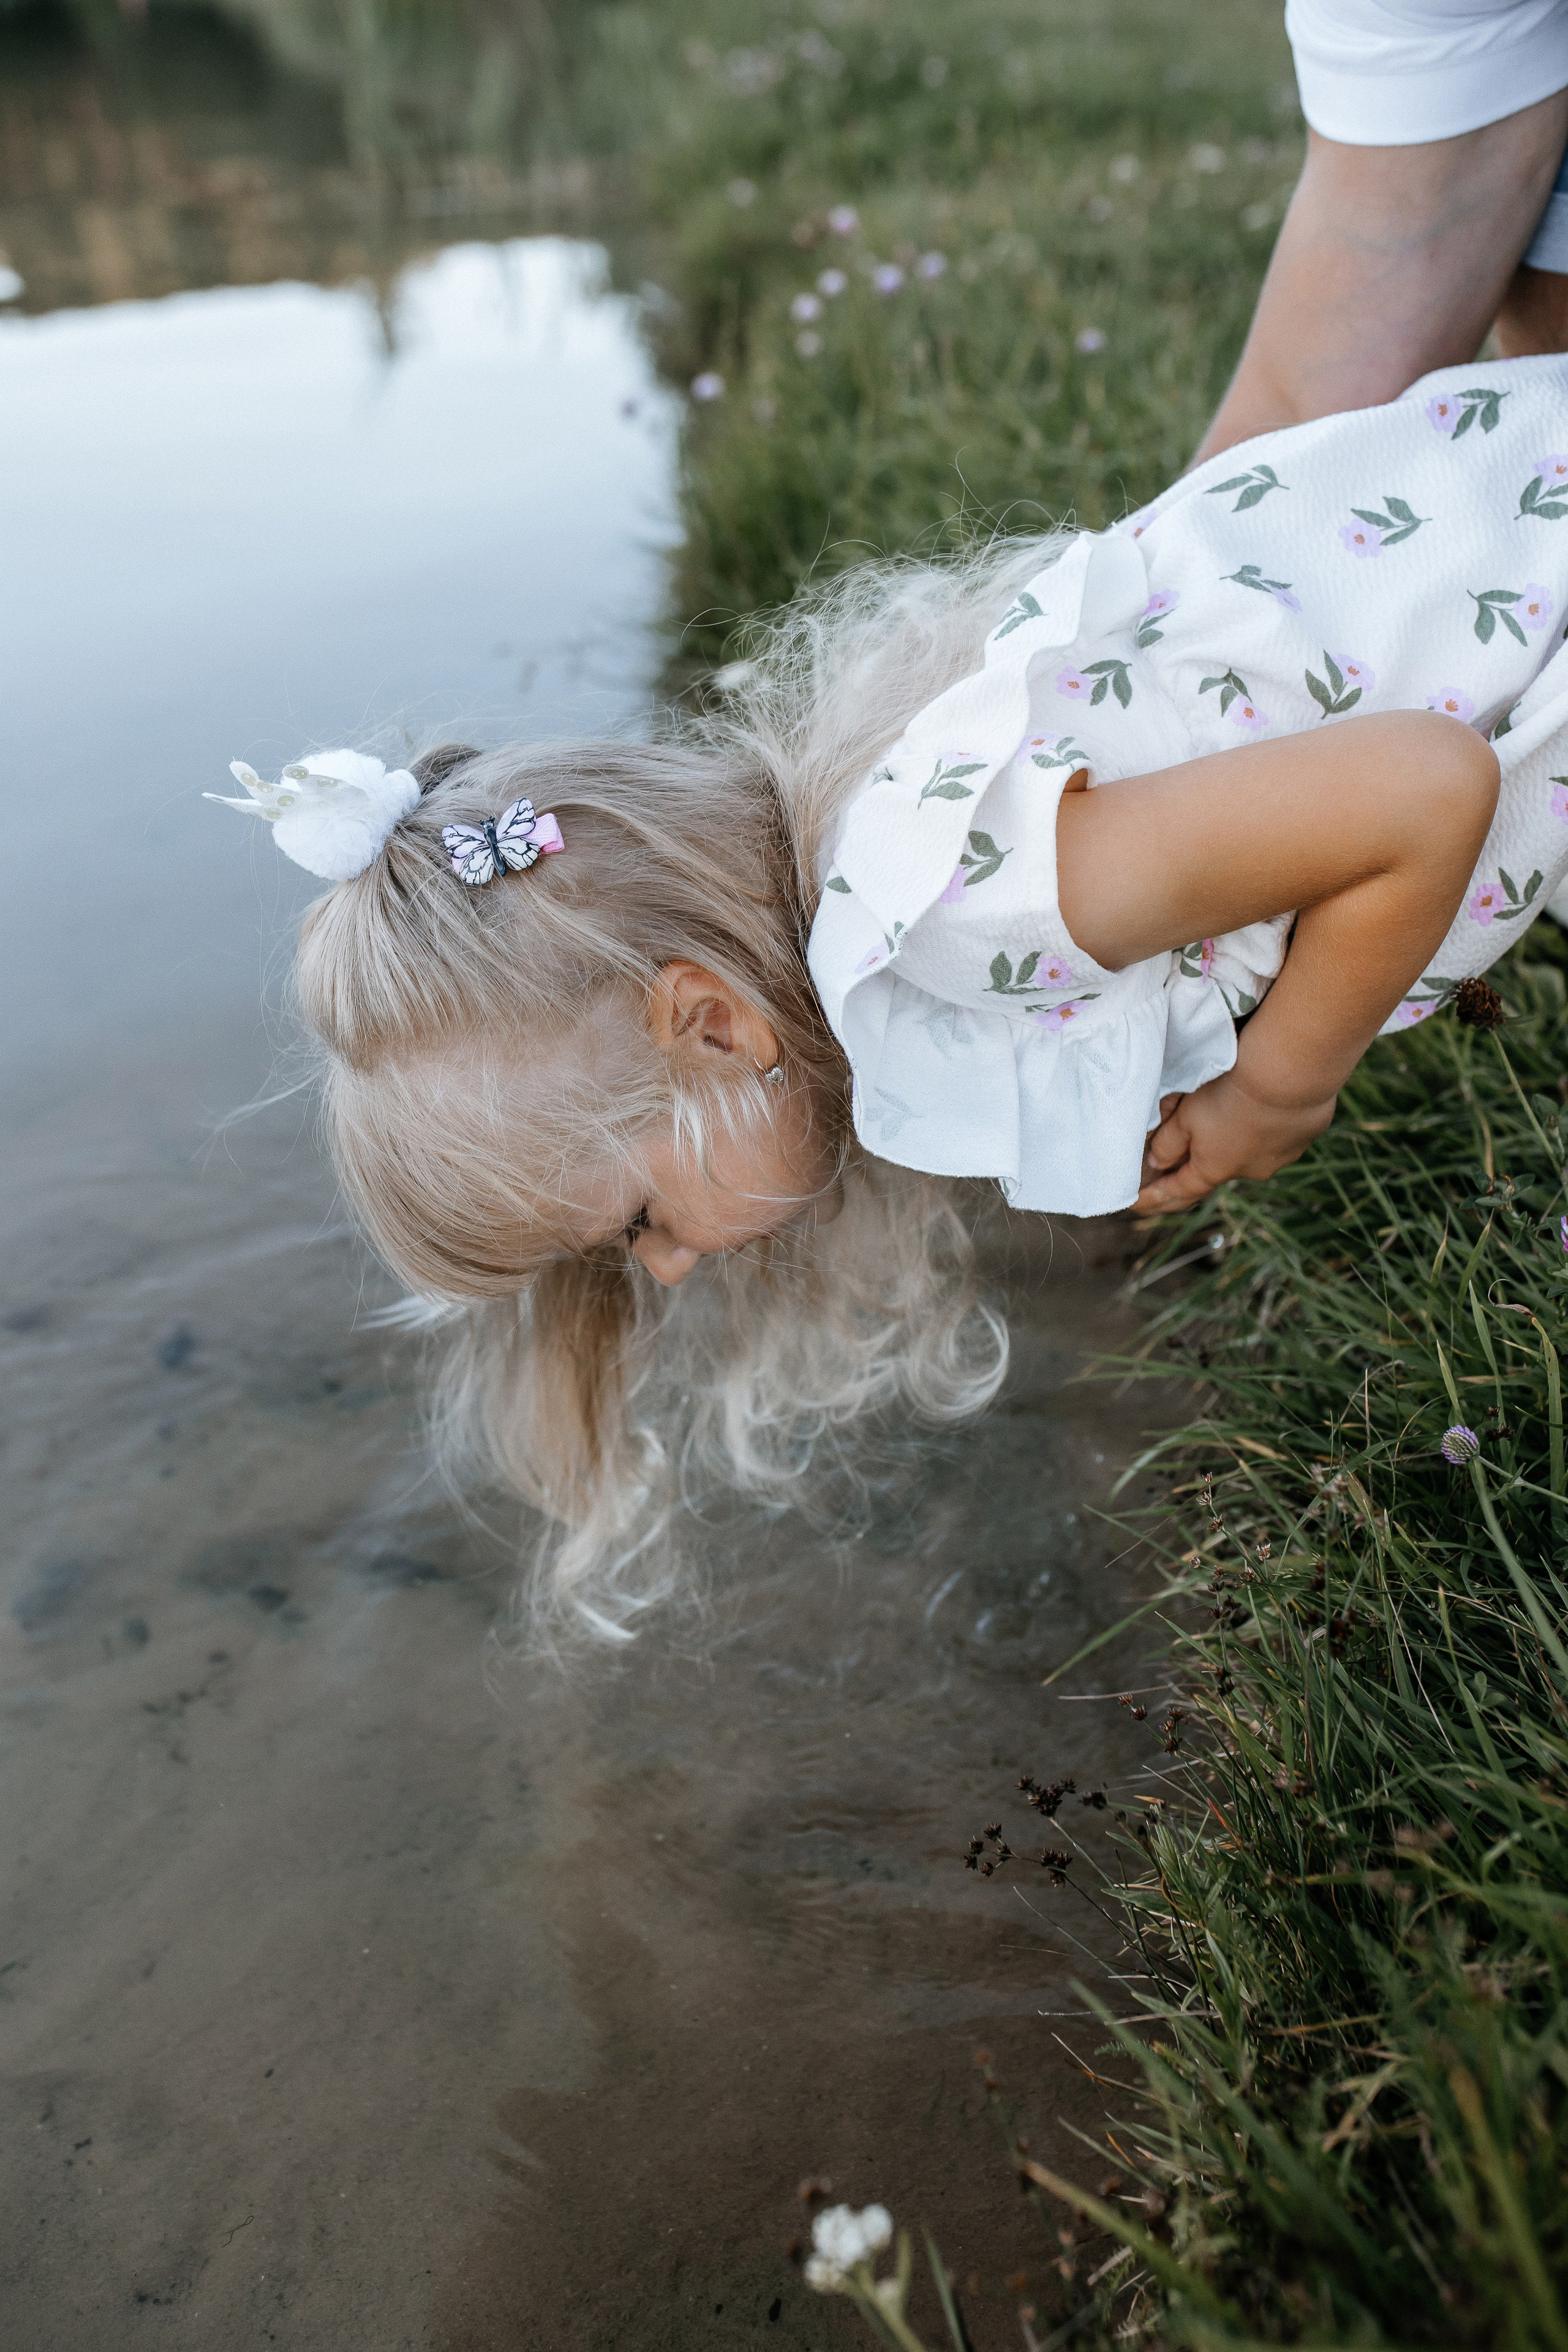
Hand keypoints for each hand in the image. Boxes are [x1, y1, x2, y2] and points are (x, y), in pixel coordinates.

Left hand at [1135, 1071, 1336, 1212]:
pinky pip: (1275, 1135)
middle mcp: (1248, 1170)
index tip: (1136, 1203)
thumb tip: (1157, 1164)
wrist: (1289, 1075)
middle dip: (1195, 1169)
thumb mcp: (1184, 1118)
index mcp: (1214, 1169)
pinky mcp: (1301, 1136)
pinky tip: (1260, 1111)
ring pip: (1247, 1153)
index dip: (1155, 1198)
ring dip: (1232, 1144)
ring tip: (1223, 1125)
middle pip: (1214, 1172)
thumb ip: (1167, 1143)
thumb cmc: (1229, 1097)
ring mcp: (1279, 1156)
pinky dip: (1262, 1128)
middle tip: (1174, 1169)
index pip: (1178, 1191)